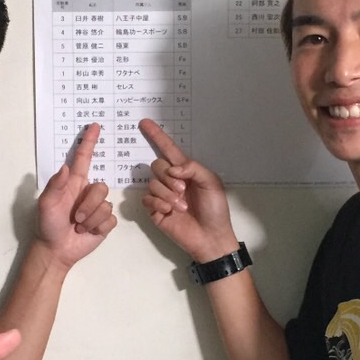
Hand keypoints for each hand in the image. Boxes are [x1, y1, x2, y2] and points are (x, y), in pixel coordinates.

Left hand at [37, 122, 116, 266]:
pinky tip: (88, 232)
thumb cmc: (47, 225)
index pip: (84, 158)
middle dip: (89, 204)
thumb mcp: (45, 204)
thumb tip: (66, 167)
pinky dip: (98, 227)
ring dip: (92, 218)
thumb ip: (55, 185)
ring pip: (106, 205)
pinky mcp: (104, 223)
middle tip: (76, 218)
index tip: (94, 126)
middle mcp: (87, 193)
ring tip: (79, 226)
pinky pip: (111, 220)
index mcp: (73, 184)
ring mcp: (97, 208)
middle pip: (102, 187)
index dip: (89, 142)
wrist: (55, 250)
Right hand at [139, 117, 238, 261]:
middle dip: (169, 177)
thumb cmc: (215, 209)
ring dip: (167, 194)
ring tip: (181, 207)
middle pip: (157, 165)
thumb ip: (193, 168)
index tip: (144, 122)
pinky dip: (158, 203)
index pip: (168, 149)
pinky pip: (147, 199)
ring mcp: (162, 195)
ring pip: (152, 183)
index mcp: (186, 171)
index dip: (156, 136)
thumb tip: (173, 168)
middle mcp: (171, 180)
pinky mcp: (155, 210)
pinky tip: (169, 211)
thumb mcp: (212, 182)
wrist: (211, 237)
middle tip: (183, 190)